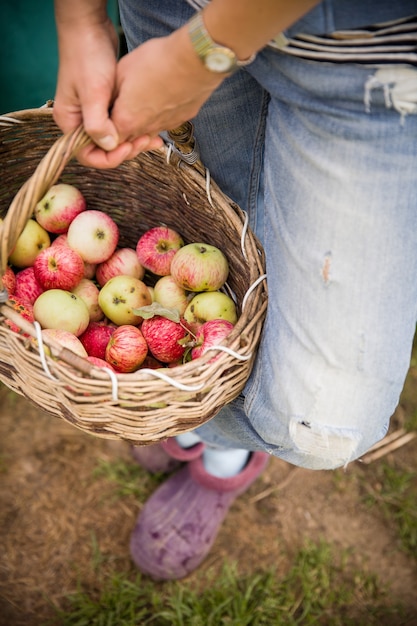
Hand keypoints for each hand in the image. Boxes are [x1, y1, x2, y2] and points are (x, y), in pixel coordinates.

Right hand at [53, 18, 145, 167]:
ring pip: (114, 138)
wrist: (90, 28)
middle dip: (125, 149)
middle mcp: (80, 121)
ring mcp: (93, 113)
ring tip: (153, 136)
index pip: (87, 155)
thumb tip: (109, 146)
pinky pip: (120, 124)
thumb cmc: (87, 56)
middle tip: (146, 140)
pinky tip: (150, 126)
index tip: (128, 147)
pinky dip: (134, 128)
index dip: (109, 157)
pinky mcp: (105, 105)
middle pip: (103, 150)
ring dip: (133, 140)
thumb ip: (97, 123)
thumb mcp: (92, 91)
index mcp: (70, 122)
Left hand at [110, 26, 224, 150]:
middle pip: (130, 139)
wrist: (193, 59)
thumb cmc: (155, 61)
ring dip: (142, 122)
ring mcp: (166, 126)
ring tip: (141, 100)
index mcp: (127, 121)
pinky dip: (161, 114)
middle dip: (124, 129)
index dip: (106, 130)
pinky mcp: (182, 119)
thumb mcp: (121, 72)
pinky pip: (166, 122)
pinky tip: (161, 96)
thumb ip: (112, 94)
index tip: (107, 116)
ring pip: (149, 131)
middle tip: (121, 108)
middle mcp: (146, 130)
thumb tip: (109, 102)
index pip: (110, 140)